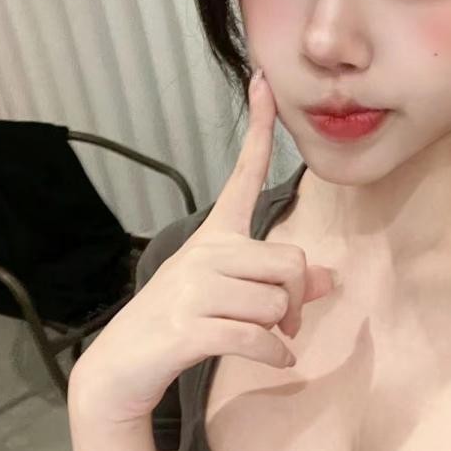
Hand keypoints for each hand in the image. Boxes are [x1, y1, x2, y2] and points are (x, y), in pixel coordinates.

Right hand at [70, 72, 335, 424]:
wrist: (121, 368)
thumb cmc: (181, 325)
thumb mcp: (230, 297)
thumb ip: (278, 283)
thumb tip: (328, 278)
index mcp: (214, 237)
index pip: (242, 175)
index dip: (257, 129)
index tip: (264, 81)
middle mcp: (204, 254)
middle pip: (288, 262)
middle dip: (297, 299)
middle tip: (286, 323)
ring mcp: (193, 290)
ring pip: (276, 304)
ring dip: (279, 332)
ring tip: (259, 339)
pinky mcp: (190, 328)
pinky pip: (258, 338)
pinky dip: (274, 355)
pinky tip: (275, 360)